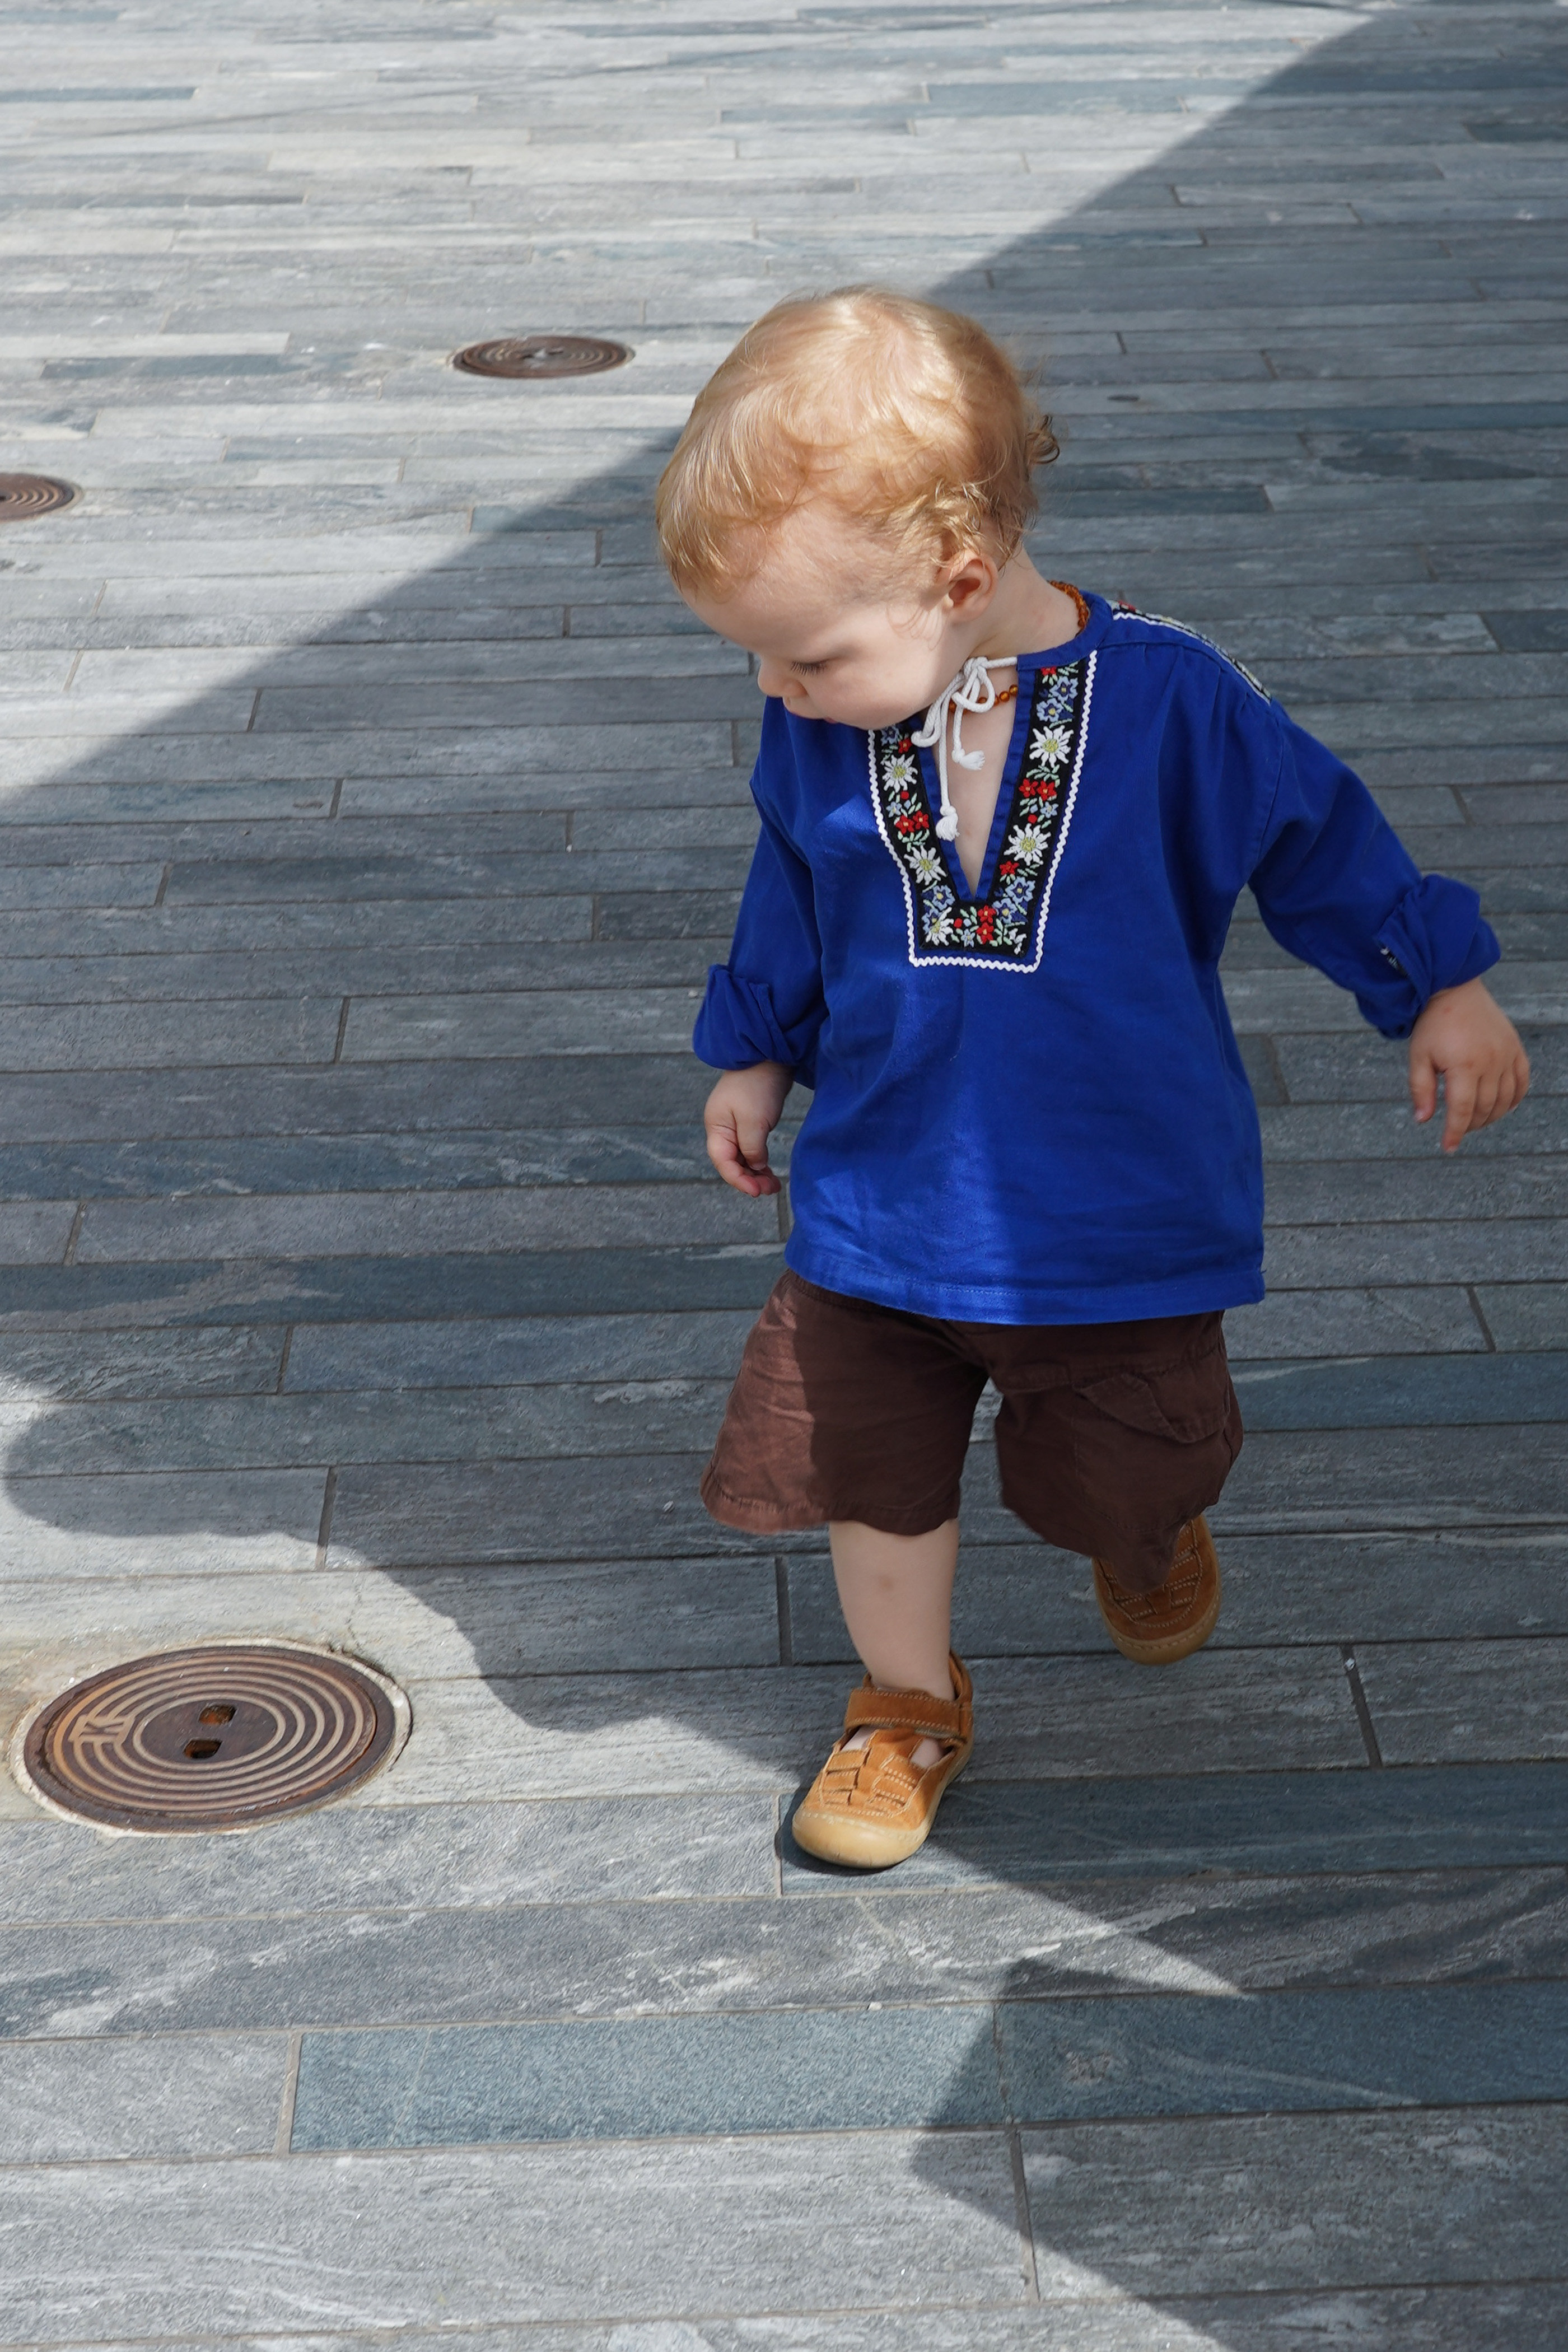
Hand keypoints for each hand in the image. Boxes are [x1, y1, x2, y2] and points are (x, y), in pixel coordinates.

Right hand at [703, 1061, 792, 1196]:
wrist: (769, 1055)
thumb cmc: (758, 1085)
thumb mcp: (754, 1121)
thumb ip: (752, 1148)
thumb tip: (755, 1166)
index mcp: (716, 1127)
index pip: (723, 1162)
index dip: (738, 1180)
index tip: (756, 1191)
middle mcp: (722, 1128)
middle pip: (731, 1162)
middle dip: (749, 1179)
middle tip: (770, 1189)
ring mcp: (735, 1124)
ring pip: (742, 1157)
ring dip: (756, 1172)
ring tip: (773, 1185)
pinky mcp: (750, 1121)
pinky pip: (751, 1148)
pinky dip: (759, 1160)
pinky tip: (769, 1169)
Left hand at [1408, 977, 1529, 1151]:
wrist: (1455, 990)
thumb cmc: (1433, 1024)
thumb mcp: (1418, 1056)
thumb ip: (1420, 1089)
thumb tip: (1423, 1120)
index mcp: (1463, 1065)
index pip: (1462, 1110)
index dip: (1455, 1132)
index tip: (1448, 1147)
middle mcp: (1490, 1062)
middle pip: (1484, 1108)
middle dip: (1470, 1125)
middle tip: (1458, 1128)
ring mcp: (1506, 1055)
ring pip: (1505, 1100)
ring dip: (1491, 1116)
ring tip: (1475, 1120)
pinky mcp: (1515, 1048)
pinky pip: (1522, 1081)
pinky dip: (1514, 1099)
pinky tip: (1503, 1107)